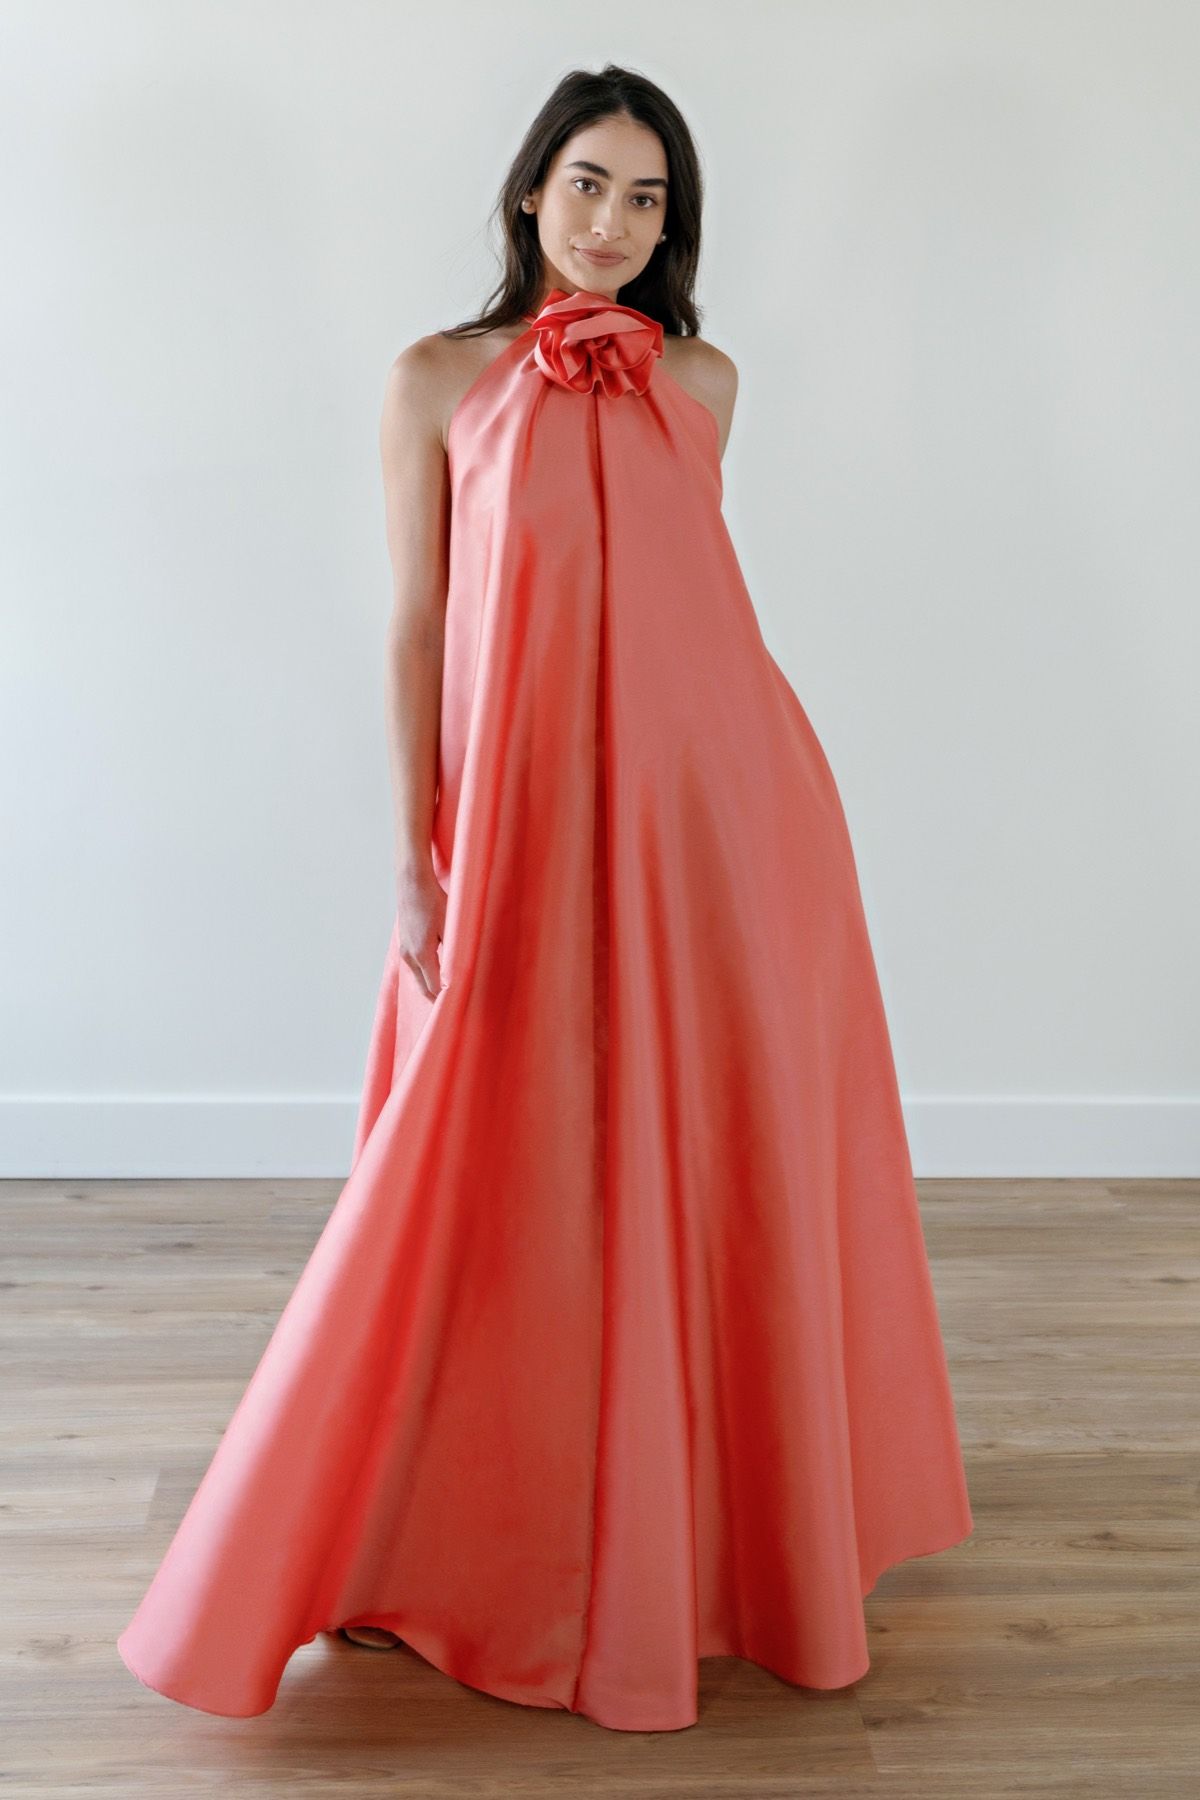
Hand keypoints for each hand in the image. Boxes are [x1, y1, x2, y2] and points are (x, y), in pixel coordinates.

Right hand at [395, 862, 446, 1000]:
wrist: (412, 882)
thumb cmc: (433, 901)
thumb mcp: (449, 927)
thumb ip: (453, 952)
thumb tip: (459, 973)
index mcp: (422, 954)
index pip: (433, 988)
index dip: (446, 998)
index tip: (459, 1005)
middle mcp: (409, 956)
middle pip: (423, 988)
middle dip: (437, 998)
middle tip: (454, 1007)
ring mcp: (404, 950)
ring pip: (418, 978)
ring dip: (430, 986)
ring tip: (447, 993)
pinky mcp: (404, 943)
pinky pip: (415, 967)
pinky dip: (425, 974)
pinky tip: (436, 973)